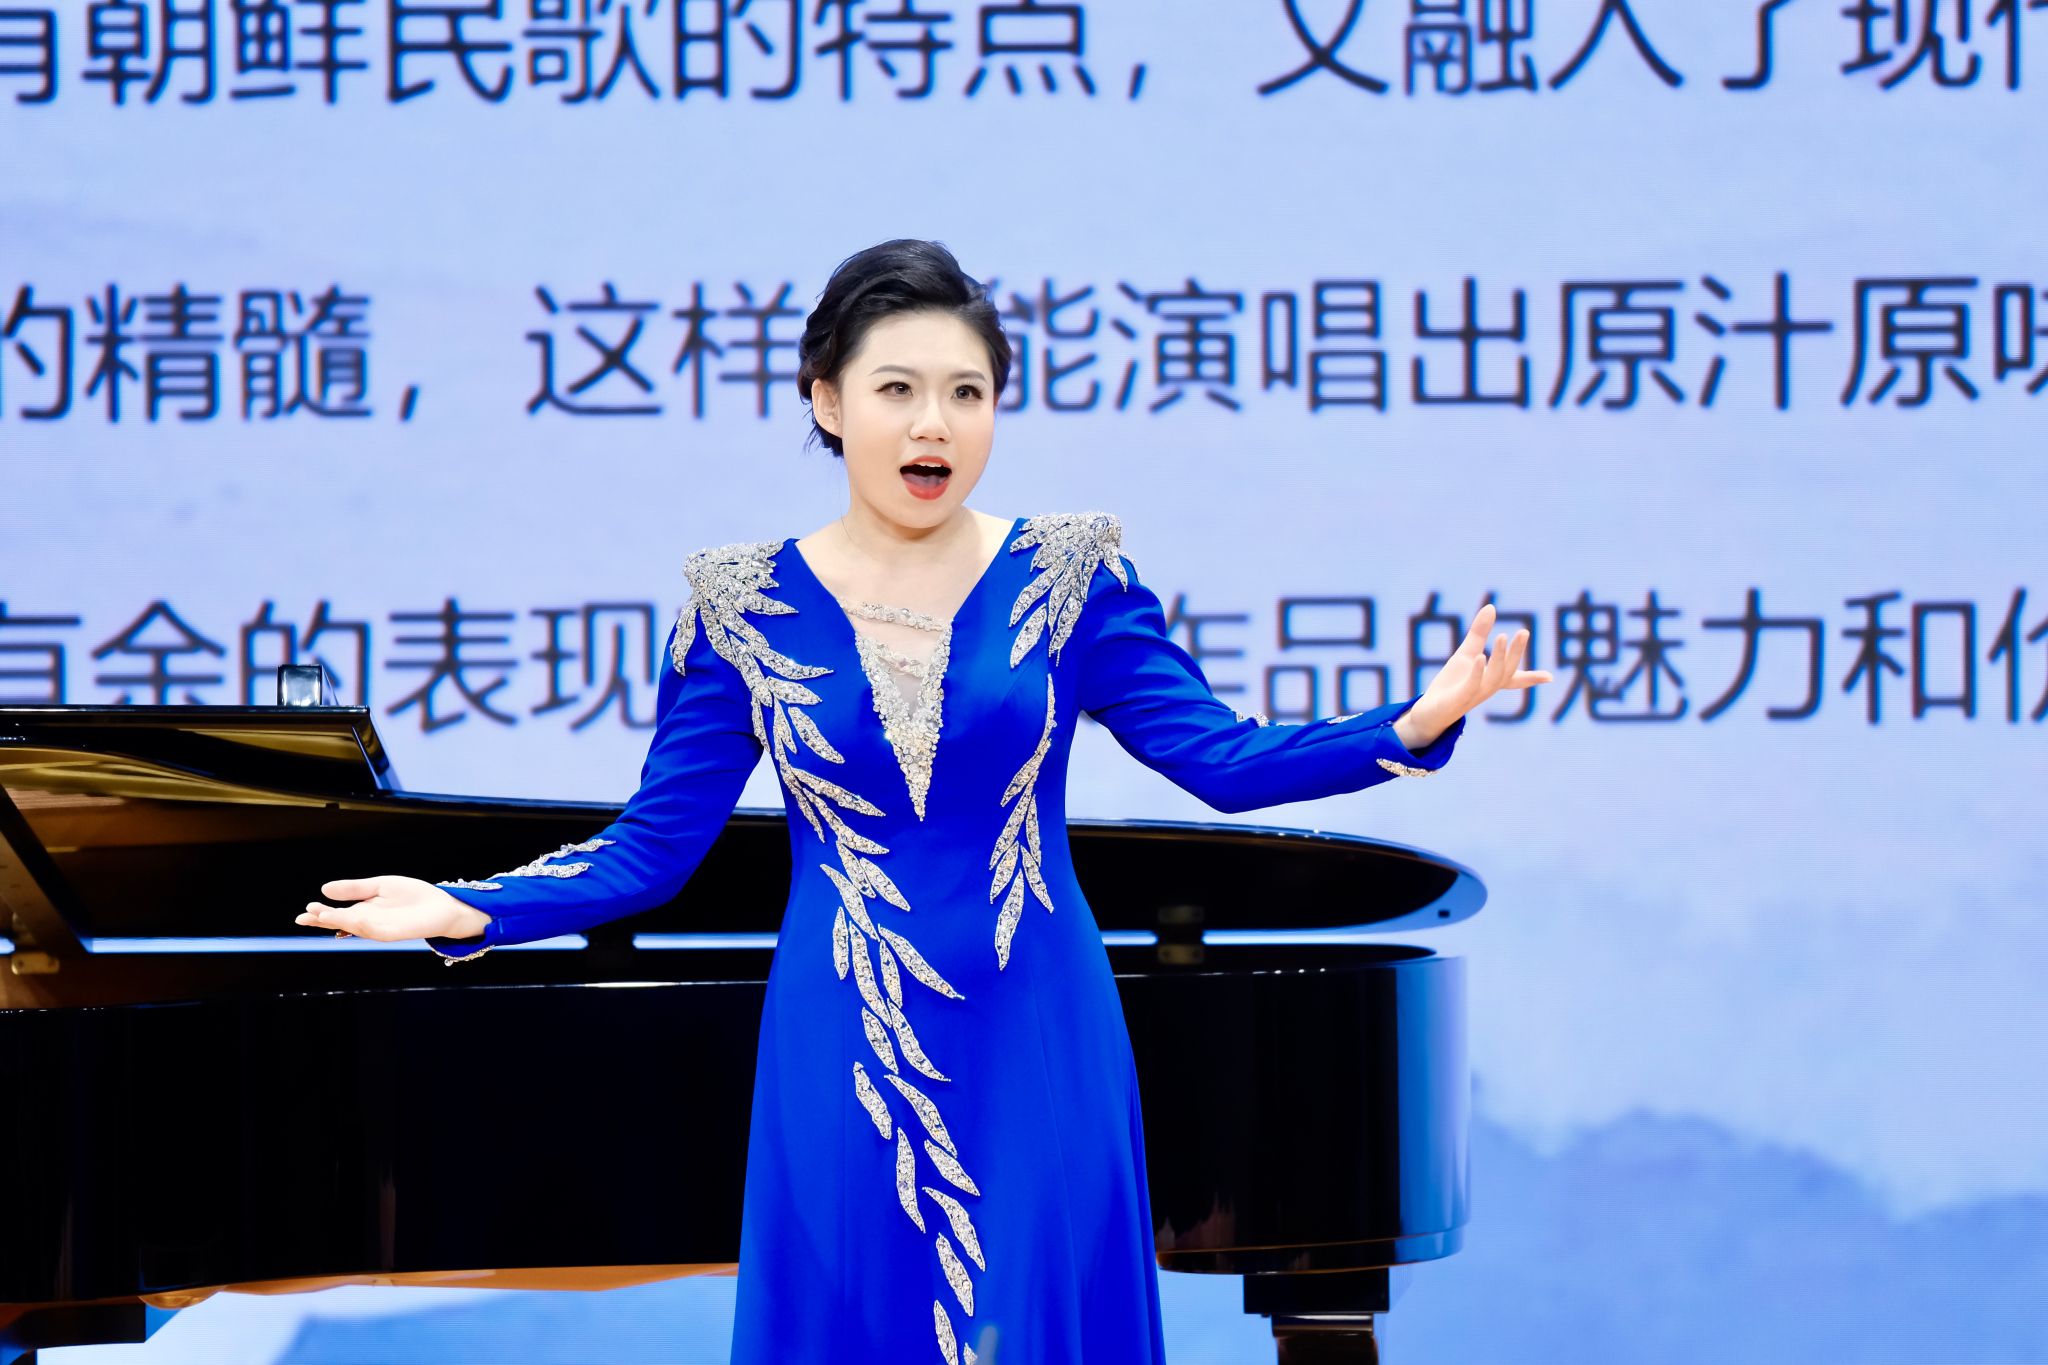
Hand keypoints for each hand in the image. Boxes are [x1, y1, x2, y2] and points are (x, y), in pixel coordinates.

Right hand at [297, 876, 484, 942]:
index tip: (305, 910)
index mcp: (361, 910)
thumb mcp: (379, 886)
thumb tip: (324, 889)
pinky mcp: (396, 933)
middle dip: (324, 921)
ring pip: (356, 927)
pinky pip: (377, 931)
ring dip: (340, 922)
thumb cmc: (411, 896)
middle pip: (341, 923)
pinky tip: (355, 920)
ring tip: (324, 915)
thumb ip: (354, 889)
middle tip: (306, 916)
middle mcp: (368, 922)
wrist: (440, 905)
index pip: (336, 914)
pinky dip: (365, 927)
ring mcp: (381, 929)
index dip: (320, 914)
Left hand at [1397, 602, 1553, 748]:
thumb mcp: (1466, 654)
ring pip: (1493, 677)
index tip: (1550, 677)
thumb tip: (1492, 606)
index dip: (1532, 677)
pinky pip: (1472, 685)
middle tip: (1524, 631)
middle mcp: (1487, 689)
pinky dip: (1478, 671)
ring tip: (1501, 635)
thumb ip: (1480, 632)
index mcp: (1491, 680)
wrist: (1428, 712)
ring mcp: (1475, 695)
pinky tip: (1480, 657)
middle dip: (1516, 652)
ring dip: (1499, 656)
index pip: (1514, 677)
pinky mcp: (1459, 698)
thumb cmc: (1451, 684)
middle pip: (1507, 670)